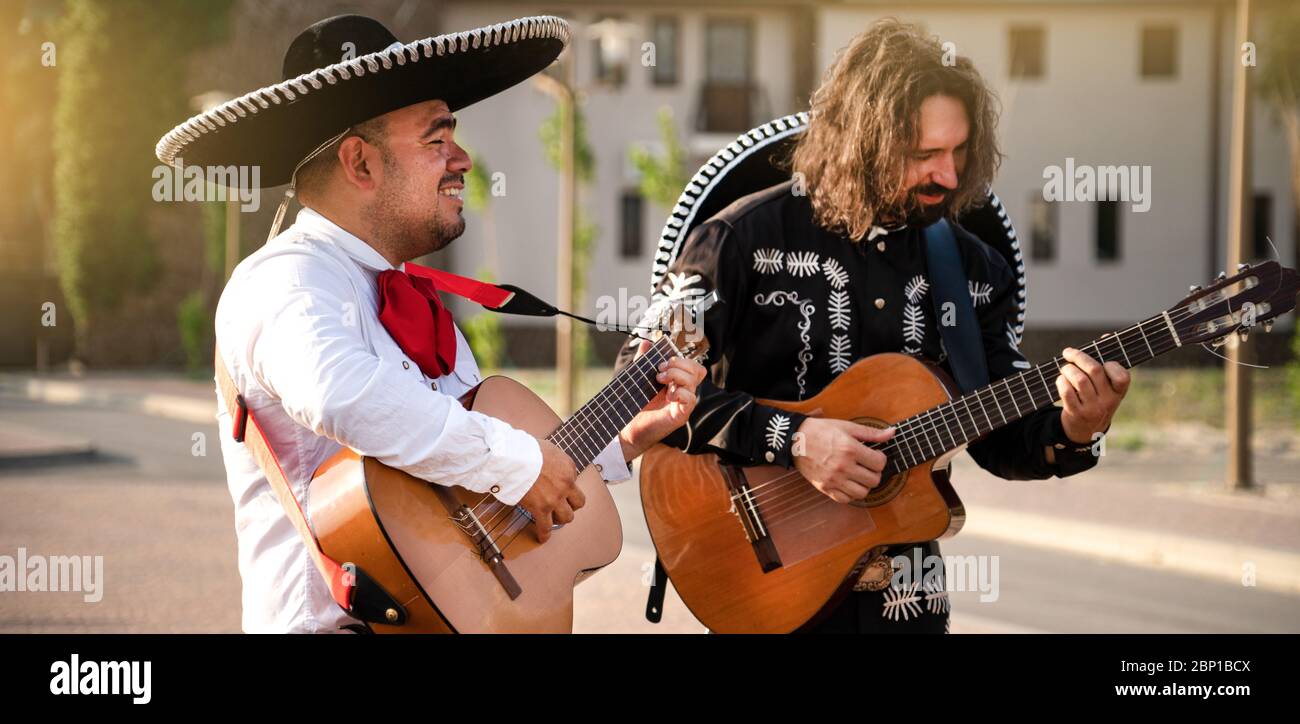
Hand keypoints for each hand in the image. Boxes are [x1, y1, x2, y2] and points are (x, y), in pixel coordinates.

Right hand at [517, 439, 583, 543]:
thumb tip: (549, 468)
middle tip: (562, 505)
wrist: (514, 456)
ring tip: (553, 518)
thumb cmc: (526, 449)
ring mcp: (555, 498)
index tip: (557, 486)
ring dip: (560, 518)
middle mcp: (566, 484)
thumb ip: (554, 461)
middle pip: (578, 502)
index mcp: (569, 467)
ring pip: (567, 517)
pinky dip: (544, 534)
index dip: (565, 484)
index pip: (574, 480)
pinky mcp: (541, 508)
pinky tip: (542, 537)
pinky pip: (546, 527)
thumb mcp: (548, 449)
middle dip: (571, 505)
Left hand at [619, 340, 708, 459]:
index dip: (682, 359)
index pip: (693, 366)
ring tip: (659, 380)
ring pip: (693, 382)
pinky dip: (679, 392)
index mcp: (677, 382)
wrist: (626, 426)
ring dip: (676, 376)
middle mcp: (683, 392)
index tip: (661, 361)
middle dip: (679, 364)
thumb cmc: (634, 404)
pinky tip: (667, 395)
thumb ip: (644, 361)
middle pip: (697, 370)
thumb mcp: (639, 378)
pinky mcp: (681, 415)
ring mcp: (683, 404)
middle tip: (659, 370)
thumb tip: (646, 342)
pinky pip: (691, 399)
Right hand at [792, 418, 895, 503]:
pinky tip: (848, 482)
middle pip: (874, 480)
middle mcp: (843, 466)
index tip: (875, 455)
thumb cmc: (821, 431)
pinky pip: (846, 499)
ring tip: (859, 475)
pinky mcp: (825, 488)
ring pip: (862, 493)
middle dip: (875, 472)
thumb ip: (871, 432)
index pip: (879, 463)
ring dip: (864, 485)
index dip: (881, 458)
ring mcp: (833, 479)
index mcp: (850, 449)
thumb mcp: (847, 426)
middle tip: (868, 466)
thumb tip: (892, 433)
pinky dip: (850, 493)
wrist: (795, 440)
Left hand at [1056, 347, 1130, 443]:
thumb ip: (1107, 362)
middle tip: (1068, 352)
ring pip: (1079, 380)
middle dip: (1078, 357)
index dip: (1111, 365)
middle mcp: (1108, 401)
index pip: (1122, 377)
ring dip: (1067, 369)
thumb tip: (1106, 337)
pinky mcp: (1076, 413)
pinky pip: (1066, 392)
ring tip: (1064, 368)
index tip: (1102, 361)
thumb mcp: (1108, 385)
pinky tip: (1061, 380)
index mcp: (1119, 392)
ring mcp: (1092, 408)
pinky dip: (1061, 382)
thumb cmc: (1097, 398)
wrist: (1086, 429)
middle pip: (1094, 370)